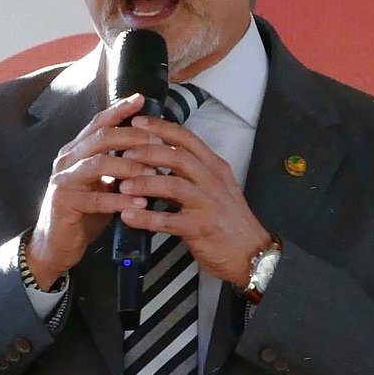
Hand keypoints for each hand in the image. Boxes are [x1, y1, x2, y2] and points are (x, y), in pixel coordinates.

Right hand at [25, 94, 163, 288]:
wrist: (56, 246)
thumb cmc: (86, 212)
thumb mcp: (104, 183)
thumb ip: (119, 164)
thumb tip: (154, 147)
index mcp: (76, 151)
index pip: (98, 123)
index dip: (119, 109)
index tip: (141, 99)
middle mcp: (67, 160)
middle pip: (101, 138)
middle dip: (133, 137)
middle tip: (159, 143)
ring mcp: (62, 180)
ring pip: (99, 164)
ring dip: (130, 168)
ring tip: (155, 175)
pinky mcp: (63, 203)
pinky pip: (96, 198)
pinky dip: (121, 200)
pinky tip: (140, 203)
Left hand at [115, 114, 271, 286]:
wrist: (251, 252)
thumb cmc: (229, 220)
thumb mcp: (215, 188)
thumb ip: (190, 174)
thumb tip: (156, 163)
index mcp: (215, 167)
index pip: (187, 138)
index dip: (161, 128)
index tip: (138, 122)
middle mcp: (213, 181)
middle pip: (178, 156)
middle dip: (147, 152)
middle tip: (124, 153)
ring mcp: (208, 203)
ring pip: (173, 185)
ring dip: (145, 183)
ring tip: (122, 185)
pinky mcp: (201, 227)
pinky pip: (169, 220)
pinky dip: (146, 218)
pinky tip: (128, 216)